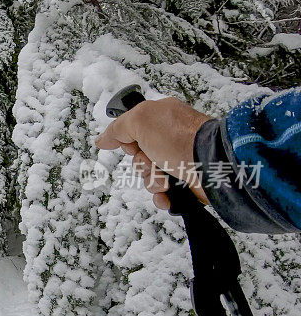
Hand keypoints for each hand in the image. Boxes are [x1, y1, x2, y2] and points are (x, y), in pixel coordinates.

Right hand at [95, 96, 210, 209]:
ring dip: (152, 182)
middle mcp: (170, 138)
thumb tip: (102, 139)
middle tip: (153, 161)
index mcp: (161, 118)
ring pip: (149, 177)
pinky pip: (164, 193)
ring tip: (166, 179)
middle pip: (139, 158)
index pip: (132, 133)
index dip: (128, 143)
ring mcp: (179, 160)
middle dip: (141, 166)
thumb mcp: (141, 121)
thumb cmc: (181, 138)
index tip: (134, 145)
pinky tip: (168, 194)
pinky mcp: (186, 181)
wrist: (215, 164)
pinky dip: (163, 197)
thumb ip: (117, 128)